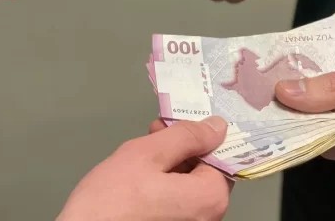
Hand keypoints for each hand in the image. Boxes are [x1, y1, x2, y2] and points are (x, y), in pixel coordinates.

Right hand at [57, 117, 231, 220]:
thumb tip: (217, 127)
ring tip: (140, 155)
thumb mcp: (148, 154)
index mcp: (210, 199)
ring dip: (170, 165)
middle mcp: (208, 220)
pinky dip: (163, 186)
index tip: (173, 123)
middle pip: (205, 171)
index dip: (198, 134)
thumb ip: (186, 136)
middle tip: (152, 133)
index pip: (222, 155)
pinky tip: (138, 178)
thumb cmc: (112, 199)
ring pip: (189, 186)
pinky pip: (177, 203)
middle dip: (182, 148)